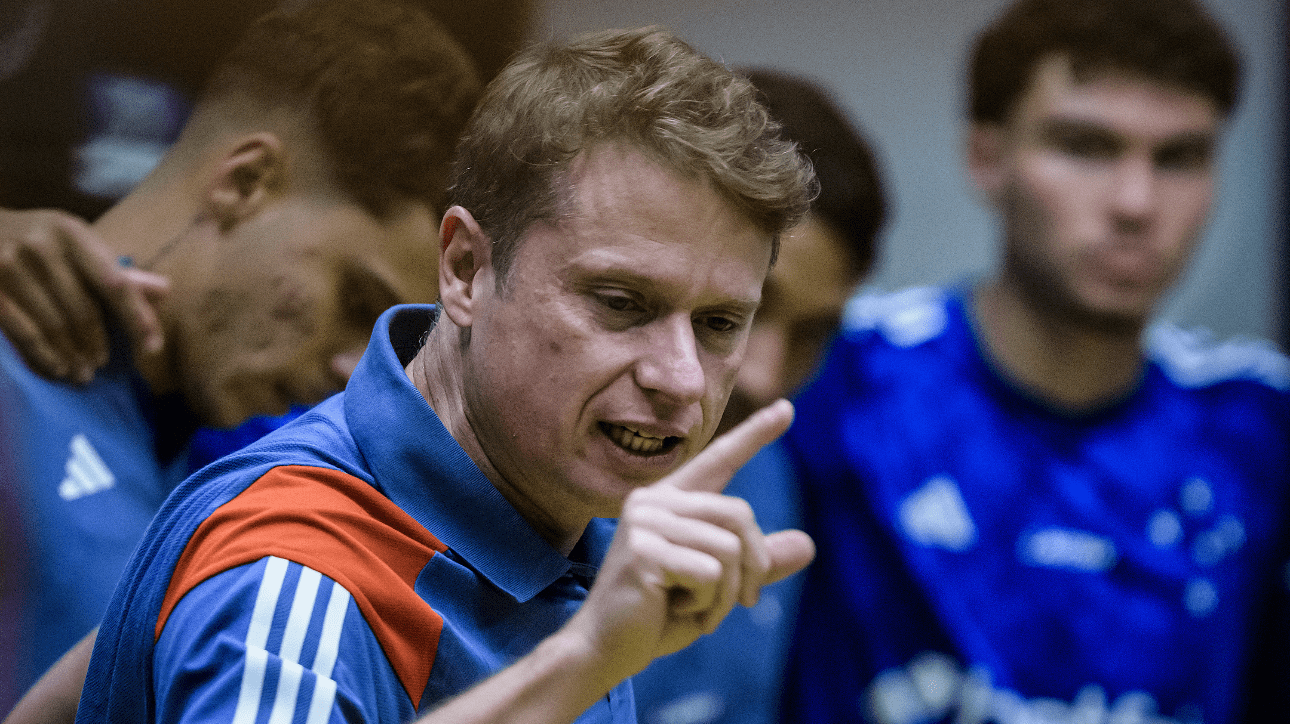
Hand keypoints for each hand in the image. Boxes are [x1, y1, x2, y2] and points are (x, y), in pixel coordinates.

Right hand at [0, 208, 168, 381]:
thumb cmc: (38, 240)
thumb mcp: (75, 244)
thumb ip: (117, 271)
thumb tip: (165, 291)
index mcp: (72, 233)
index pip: (115, 283)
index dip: (137, 318)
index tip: (153, 348)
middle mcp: (42, 247)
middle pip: (83, 310)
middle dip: (98, 345)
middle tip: (102, 366)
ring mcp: (9, 267)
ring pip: (54, 326)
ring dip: (73, 356)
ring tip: (83, 374)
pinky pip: (24, 333)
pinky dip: (44, 356)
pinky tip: (57, 368)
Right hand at [568, 399, 814, 678]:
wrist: (605, 650)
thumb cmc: (656, 616)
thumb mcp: (718, 588)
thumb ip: (757, 564)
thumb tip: (809, 544)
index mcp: (669, 501)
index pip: (719, 460)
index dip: (755, 436)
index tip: (787, 409)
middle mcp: (654, 501)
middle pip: (740, 515)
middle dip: (753, 566)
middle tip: (742, 602)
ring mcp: (645, 523)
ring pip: (729, 548)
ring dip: (727, 594)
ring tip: (696, 610)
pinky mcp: (644, 551)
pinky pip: (711, 573)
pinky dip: (708, 604)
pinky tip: (673, 610)